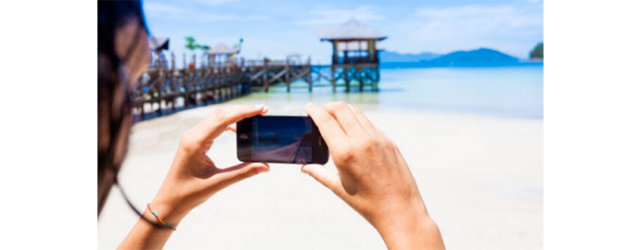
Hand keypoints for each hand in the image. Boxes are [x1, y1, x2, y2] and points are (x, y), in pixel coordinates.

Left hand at [148, 104, 269, 225]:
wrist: (169, 201)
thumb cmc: (188, 194)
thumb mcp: (217, 183)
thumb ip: (242, 173)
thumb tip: (265, 167)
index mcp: (195, 143)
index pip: (223, 120)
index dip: (243, 112)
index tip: (261, 109)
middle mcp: (192, 136)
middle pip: (220, 114)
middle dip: (242, 110)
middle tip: (263, 110)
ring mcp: (192, 137)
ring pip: (216, 117)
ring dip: (235, 114)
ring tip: (254, 116)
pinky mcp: (193, 141)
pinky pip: (212, 125)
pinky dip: (227, 123)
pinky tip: (238, 130)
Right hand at [303, 102, 444, 249]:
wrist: (400, 210)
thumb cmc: (367, 203)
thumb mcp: (339, 188)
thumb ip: (319, 173)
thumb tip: (304, 167)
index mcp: (345, 153)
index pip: (326, 121)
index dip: (314, 111)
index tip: (308, 107)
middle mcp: (362, 141)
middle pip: (341, 109)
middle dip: (327, 106)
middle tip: (320, 111)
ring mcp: (378, 139)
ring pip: (357, 113)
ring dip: (343, 111)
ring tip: (335, 117)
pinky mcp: (389, 142)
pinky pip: (370, 124)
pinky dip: (358, 121)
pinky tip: (353, 129)